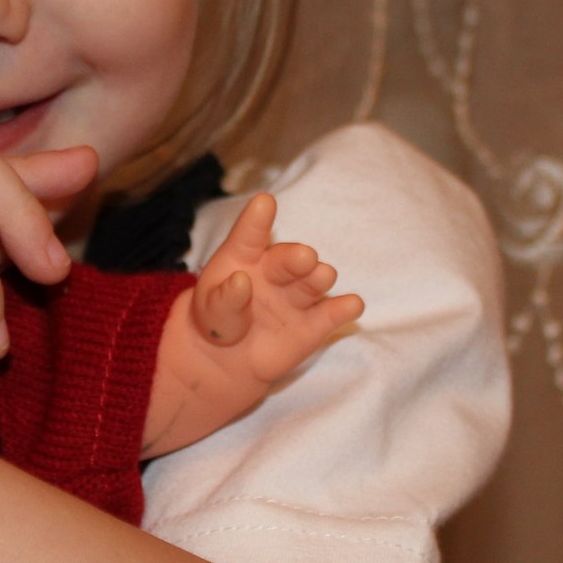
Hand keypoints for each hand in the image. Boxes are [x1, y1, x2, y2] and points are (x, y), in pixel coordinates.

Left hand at [142, 195, 363, 456]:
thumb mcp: (210, 310)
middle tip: (304, 258)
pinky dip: (345, 308)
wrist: (229, 359)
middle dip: (298, 257)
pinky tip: (352, 305)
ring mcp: (298, 296)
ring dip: (320, 277)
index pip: (250, 235)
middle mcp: (277, 271)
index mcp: (245, 257)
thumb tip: (241, 281)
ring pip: (315, 280)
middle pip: (291, 258)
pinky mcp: (315, 324)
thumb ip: (223, 298)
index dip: (257, 219)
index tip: (264, 202)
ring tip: (321, 276)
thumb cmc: (218, 320)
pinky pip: (333, 314)